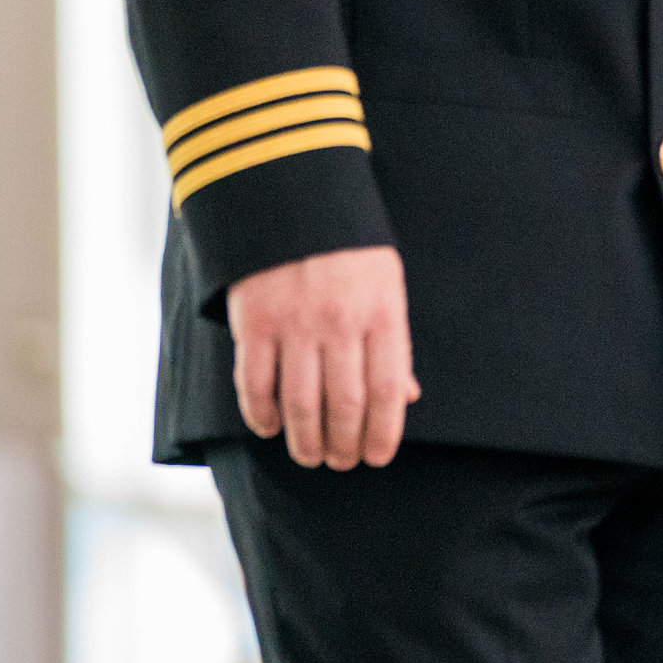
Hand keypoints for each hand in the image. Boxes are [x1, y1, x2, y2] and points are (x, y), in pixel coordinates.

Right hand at [230, 246, 417, 469]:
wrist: (293, 200)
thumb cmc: (349, 250)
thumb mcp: (386, 286)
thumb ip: (393, 342)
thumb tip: (407, 397)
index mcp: (382, 313)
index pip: (388, 390)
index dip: (383, 433)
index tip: (377, 458)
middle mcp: (340, 322)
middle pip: (345, 404)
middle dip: (344, 444)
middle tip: (341, 462)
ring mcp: (295, 323)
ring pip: (300, 402)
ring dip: (305, 439)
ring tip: (310, 456)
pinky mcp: (254, 323)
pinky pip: (255, 383)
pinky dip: (261, 414)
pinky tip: (269, 428)